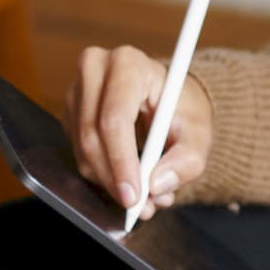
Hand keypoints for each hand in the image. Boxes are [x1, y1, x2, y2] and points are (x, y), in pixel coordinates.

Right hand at [61, 45, 214, 219]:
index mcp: (128, 63)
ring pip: (82, 150)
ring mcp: (77, 90)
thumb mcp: (199, 133)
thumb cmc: (182, 109)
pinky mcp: (70, 112)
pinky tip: (126, 178)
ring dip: (110, 181)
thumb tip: (157, 185)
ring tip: (143, 196)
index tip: (134, 194)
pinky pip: (78, 153)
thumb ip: (187, 160)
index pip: (114, 118)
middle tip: (138, 206)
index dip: (121, 161)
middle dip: (114, 179)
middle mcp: (95, 69)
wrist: (167, 98)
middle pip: (93, 136)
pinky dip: (102, 175)